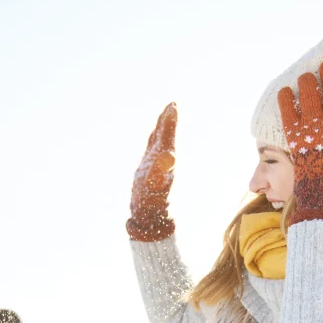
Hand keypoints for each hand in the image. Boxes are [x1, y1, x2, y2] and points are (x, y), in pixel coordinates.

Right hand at [126, 103, 176, 241]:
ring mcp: (156, 166)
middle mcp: (163, 161)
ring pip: (160, 142)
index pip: (169, 136)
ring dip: (163, 128)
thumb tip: (169, 156)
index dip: (170, 122)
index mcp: (166, 161)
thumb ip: (160, 170)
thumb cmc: (153, 203)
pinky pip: (152, 151)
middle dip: (168, 121)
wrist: (150, 218)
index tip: (173, 106)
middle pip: (166, 136)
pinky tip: (155, 139)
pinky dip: (154, 141)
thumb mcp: (155, 186)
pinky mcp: (149, 171)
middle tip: (173, 104)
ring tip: (166, 115)